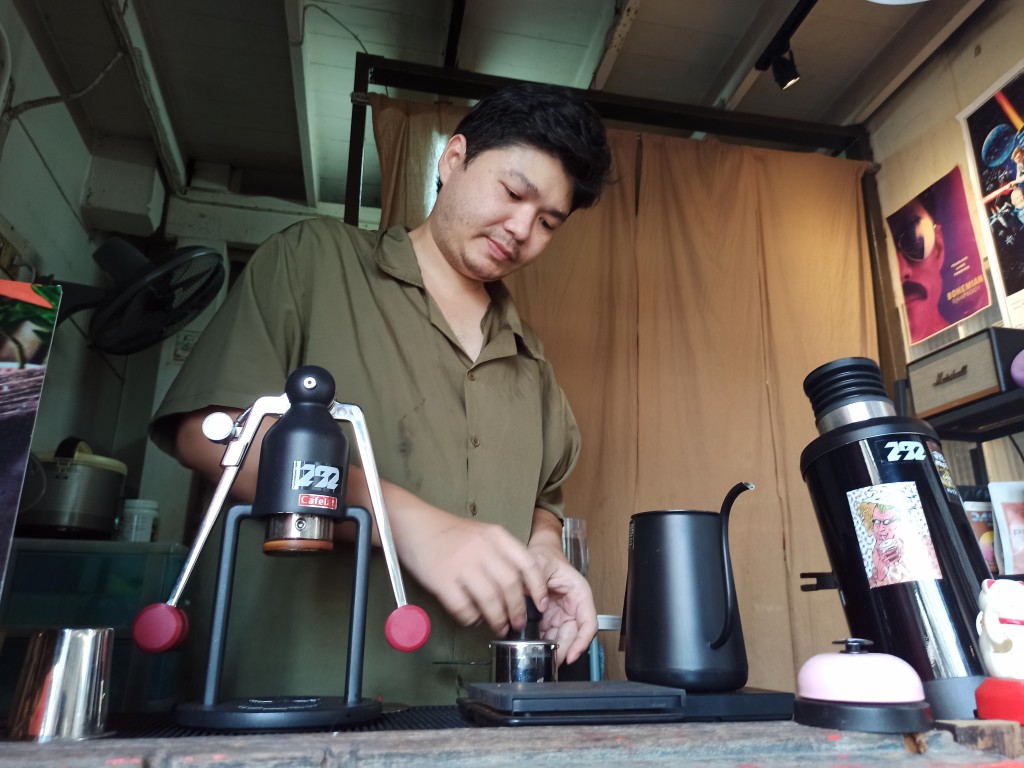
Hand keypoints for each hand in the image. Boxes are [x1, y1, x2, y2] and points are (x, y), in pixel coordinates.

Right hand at [405, 514, 549, 636]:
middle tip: (518, 622)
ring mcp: (461, 564)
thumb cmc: (449, 531)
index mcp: (495, 535)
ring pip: (490, 599)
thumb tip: (520, 586)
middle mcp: (482, 549)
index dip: (538, 587)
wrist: (414, 524)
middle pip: (510, 585)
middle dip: (518, 609)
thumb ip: (501, 554)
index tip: (541, 603)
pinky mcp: (441, 579)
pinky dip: (471, 618)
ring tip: (499, 627)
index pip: (527, 563)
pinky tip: (472, 619)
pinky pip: (463, 607)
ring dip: (497, 618)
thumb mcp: (482, 533)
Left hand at [530, 545, 597, 665]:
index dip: (582, 642)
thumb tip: (539, 604)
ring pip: (561, 639)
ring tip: (539, 655)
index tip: (572, 655)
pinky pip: (548, 635)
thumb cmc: (546, 556)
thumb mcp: (541, 563)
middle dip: (564, 650)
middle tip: (551, 661)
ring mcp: (561, 615)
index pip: (588, 624)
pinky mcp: (549, 619)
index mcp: (580, 595)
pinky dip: (541, 642)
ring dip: (552, 649)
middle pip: (573, 636)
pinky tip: (532, 644)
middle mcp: (573, 608)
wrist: (538, 555)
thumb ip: (538, 581)